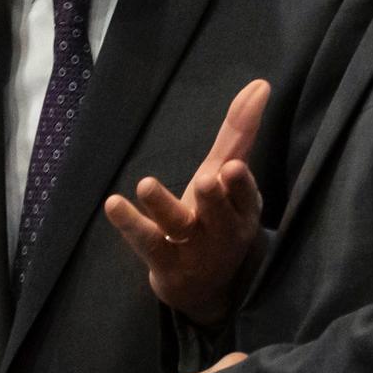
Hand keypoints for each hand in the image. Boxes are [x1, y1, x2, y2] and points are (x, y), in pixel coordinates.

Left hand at [105, 79, 268, 324]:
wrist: (205, 288)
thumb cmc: (218, 219)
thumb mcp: (229, 178)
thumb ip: (240, 133)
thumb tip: (259, 84)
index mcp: (242, 211)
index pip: (245, 197)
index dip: (241, 186)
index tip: (233, 169)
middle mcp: (220, 231)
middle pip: (218, 215)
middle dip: (214, 198)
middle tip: (207, 180)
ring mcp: (191, 249)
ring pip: (178, 227)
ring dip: (163, 206)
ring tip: (145, 184)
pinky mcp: (164, 263)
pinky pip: (147, 243)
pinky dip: (130, 224)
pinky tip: (113, 204)